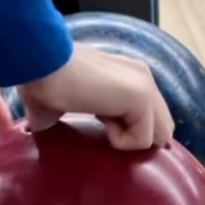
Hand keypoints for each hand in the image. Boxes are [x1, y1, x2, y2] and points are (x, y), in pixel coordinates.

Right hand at [20, 44, 174, 149]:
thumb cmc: (43, 81)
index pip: (150, 116)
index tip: (101, 126)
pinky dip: (119, 141)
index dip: (130, 132)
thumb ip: (79, 119)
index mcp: (128, 76)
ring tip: (100, 123)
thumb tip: (44, 133)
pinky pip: (143, 140)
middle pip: (163, 127)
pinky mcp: (141, 97)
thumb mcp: (67, 104)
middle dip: (136, 139)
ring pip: (159, 136)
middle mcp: (142, 77)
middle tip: (104, 130)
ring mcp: (145, 85)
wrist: (41, 64)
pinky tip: (99, 120)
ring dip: (128, 140)